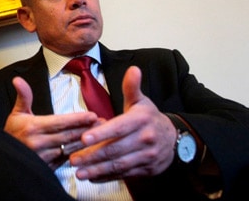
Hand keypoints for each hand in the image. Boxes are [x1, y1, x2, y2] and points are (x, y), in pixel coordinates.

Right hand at [4, 77, 99, 169]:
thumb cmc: (12, 134)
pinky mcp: (47, 168)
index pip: (60, 122)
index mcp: (33, 127)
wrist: (2, 159)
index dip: (78, 119)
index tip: (93, 115)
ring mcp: (43, 157)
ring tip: (100, 134)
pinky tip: (89, 149)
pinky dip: (78, 154)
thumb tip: (18, 80)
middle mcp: (39, 143)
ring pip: (69, 148)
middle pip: (68, 135)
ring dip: (85, 141)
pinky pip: (66, 160)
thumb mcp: (17, 113)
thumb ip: (24, 96)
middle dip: (87, 128)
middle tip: (103, 123)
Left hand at [70, 66, 176, 180]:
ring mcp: (146, 156)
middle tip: (73, 159)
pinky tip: (92, 177)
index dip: (101, 133)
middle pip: (116, 149)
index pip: (119, 127)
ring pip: (119, 165)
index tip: (84, 138)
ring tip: (79, 172)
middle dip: (93, 155)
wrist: (175, 140)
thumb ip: (132, 87)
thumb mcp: (142, 101)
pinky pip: (124, 175)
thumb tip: (133, 69)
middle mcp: (145, 139)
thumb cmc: (150, 118)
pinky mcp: (146, 170)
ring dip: (97, 170)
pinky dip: (107, 177)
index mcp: (141, 120)